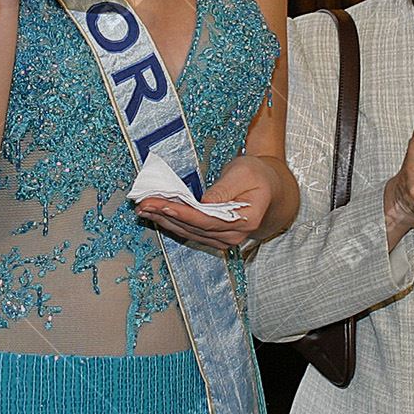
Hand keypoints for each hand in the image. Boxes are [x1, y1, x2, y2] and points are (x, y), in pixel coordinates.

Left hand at [136, 156, 276, 251]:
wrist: (269, 190)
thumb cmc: (258, 177)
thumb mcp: (244, 174)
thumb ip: (225, 189)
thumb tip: (204, 203)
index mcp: (246, 220)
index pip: (207, 219)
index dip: (182, 213)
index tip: (161, 205)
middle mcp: (234, 235)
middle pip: (193, 227)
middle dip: (166, 215)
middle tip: (144, 203)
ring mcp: (224, 239)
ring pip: (188, 232)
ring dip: (164, 221)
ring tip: (144, 208)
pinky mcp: (215, 237)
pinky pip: (190, 231)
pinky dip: (172, 223)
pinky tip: (156, 215)